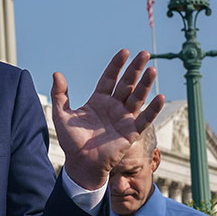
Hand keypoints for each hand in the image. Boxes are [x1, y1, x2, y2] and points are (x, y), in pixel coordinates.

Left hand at [51, 50, 164, 189]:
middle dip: (135, 69)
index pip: (109, 78)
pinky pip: (144, 119)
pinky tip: (160, 97)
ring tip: (152, 70)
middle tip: (145, 53)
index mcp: (98, 100)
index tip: (124, 52)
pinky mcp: (131, 132)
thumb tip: (56, 73)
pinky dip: (153, 109)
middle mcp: (113, 106)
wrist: (81, 163)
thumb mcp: (62, 115)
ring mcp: (123, 118)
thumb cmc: (71, 141)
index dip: (116, 65)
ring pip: (137, 97)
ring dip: (145, 84)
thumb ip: (60, 95)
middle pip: (127, 83)